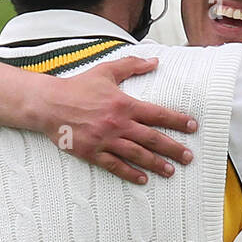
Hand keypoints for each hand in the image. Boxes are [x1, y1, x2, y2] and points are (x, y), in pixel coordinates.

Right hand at [33, 56, 197, 182]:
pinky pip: (115, 166)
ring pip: (137, 155)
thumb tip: (154, 61)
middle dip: (173, 149)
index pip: (157, 114)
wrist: (49, 104)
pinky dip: (130, 173)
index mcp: (124, 104)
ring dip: (156, 164)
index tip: (192, 127)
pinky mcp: (93, 152)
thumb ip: (132, 66)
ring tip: (171, 171)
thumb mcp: (106, 71)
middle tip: (188, 157)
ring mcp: (106, 140)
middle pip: (152, 139)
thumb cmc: (77, 87)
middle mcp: (118, 124)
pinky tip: (143, 179)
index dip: (177, 120)